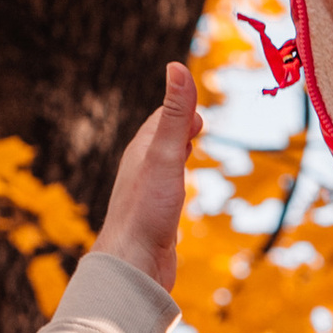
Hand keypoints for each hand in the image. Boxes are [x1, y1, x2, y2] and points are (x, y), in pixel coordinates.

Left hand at [92, 63, 197, 294]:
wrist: (133, 265)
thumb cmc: (147, 210)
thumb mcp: (166, 154)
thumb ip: (174, 113)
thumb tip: (176, 67)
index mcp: (140, 151)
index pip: (161, 119)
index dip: (180, 109)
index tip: (198, 107)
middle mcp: (140, 170)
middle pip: (160, 140)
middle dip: (179, 127)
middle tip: (199, 123)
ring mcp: (146, 195)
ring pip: (162, 165)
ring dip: (177, 153)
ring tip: (190, 147)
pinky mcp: (153, 218)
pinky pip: (165, 191)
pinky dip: (176, 181)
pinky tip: (179, 193)